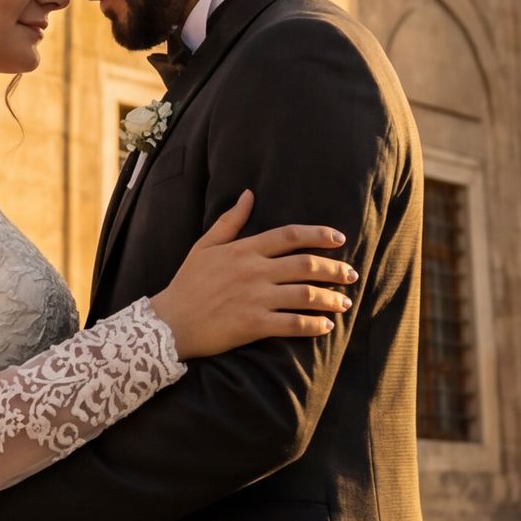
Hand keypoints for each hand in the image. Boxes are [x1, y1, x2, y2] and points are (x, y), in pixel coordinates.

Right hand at [147, 189, 355, 358]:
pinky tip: (326, 326)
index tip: (339, 239)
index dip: (318, 235)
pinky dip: (314, 325)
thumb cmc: (187, 283)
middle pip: (306, 265)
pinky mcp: (254, 325)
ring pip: (305, 295)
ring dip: (331, 298)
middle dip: (334, 269)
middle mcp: (254, 271)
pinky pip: (292, 324)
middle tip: (351, 274)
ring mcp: (255, 298)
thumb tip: (249, 194)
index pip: (290, 235)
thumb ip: (230, 221)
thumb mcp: (204, 246)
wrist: (169, 322)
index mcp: (244, 249)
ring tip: (345, 302)